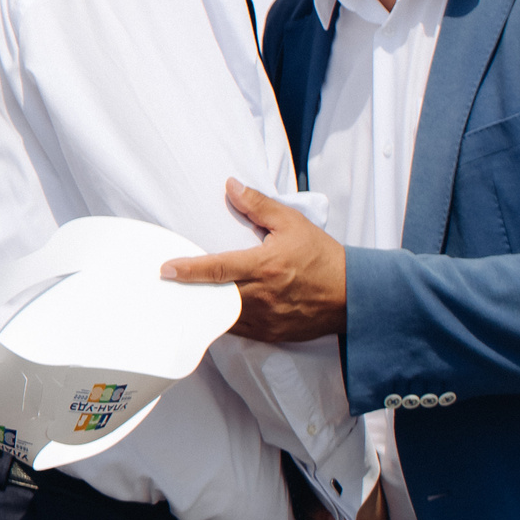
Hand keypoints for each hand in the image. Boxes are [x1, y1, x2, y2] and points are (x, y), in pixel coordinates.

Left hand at [160, 179, 349, 340]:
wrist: (354, 294)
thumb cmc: (323, 256)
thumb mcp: (292, 223)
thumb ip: (258, 205)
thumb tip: (231, 186)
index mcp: (265, 266)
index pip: (218, 268)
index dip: (189, 270)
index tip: (165, 269)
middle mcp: (263, 295)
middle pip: (215, 296)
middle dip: (189, 292)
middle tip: (165, 286)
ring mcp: (267, 319)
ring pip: (224, 317)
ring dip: (205, 308)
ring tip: (184, 298)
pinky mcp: (272, 333)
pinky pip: (239, 331)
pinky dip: (224, 322)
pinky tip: (213, 312)